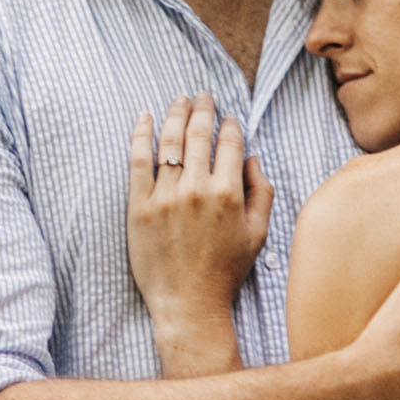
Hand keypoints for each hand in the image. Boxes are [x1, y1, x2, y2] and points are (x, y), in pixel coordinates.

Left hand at [127, 94, 273, 366]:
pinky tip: (145, 117)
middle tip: (202, 95)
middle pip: (198, 134)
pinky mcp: (140, 206)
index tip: (228, 117)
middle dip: (202, 109)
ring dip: (175, 113)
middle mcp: (197, 189)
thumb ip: (262, 192)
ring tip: (178, 100)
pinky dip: (141, 135)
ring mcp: (166, 196)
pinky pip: (138, 161)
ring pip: (169, 141)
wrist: (188, 304)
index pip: (229, 143)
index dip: (229, 125)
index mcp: (229, 193)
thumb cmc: (225, 272)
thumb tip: (253, 159)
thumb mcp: (258, 234)